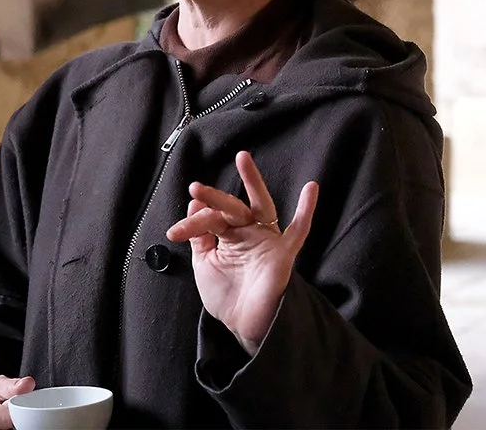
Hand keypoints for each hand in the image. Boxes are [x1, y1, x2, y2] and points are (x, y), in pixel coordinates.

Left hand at [165, 151, 318, 354]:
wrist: (243, 327)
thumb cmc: (226, 297)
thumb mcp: (204, 263)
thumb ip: (200, 236)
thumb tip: (196, 205)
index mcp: (229, 236)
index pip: (210, 218)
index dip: (192, 223)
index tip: (175, 232)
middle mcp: (248, 234)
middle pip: (231, 207)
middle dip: (213, 197)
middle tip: (195, 188)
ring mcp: (266, 241)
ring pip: (258, 207)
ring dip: (252, 182)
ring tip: (242, 158)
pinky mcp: (283, 254)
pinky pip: (298, 231)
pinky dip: (306, 210)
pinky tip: (311, 189)